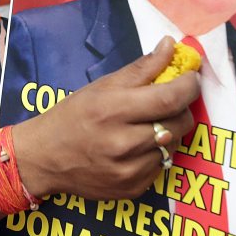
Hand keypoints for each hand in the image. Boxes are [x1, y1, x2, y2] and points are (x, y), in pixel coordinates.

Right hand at [14, 37, 198, 199]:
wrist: (44, 158)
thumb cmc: (72, 116)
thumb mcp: (102, 86)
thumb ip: (141, 68)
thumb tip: (171, 45)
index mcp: (113, 110)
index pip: (170, 98)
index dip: (189, 86)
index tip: (191, 78)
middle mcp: (123, 143)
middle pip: (179, 123)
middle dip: (182, 109)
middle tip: (170, 102)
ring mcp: (129, 171)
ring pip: (173, 146)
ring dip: (169, 132)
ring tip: (147, 126)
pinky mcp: (133, 189)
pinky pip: (162, 166)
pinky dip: (157, 154)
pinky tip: (137, 147)